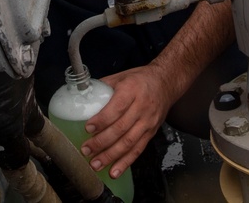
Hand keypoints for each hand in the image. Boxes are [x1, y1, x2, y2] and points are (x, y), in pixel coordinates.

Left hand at [81, 65, 174, 179]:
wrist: (166, 83)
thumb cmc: (141, 79)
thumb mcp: (121, 76)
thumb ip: (102, 87)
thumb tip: (82, 98)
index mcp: (132, 90)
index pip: (116, 108)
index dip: (102, 120)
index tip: (88, 128)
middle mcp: (142, 106)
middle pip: (121, 128)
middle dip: (101, 142)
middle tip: (86, 150)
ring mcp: (148, 121)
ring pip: (129, 142)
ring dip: (111, 156)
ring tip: (95, 164)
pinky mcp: (151, 132)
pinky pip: (138, 150)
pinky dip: (125, 162)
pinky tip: (114, 171)